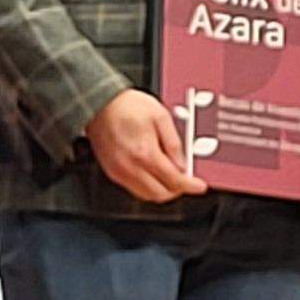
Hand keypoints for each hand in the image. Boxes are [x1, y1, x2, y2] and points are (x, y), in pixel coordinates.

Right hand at [86, 89, 205, 202]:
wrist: (100, 103)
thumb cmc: (127, 106)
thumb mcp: (161, 116)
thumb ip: (174, 143)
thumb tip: (183, 164)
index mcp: (145, 153)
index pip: (173, 180)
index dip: (190, 185)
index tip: (199, 186)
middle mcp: (130, 167)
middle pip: (160, 194)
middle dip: (176, 191)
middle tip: (186, 181)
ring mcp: (119, 172)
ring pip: (146, 195)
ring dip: (161, 190)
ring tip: (170, 177)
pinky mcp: (112, 172)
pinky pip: (133, 189)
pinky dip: (147, 187)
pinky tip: (153, 174)